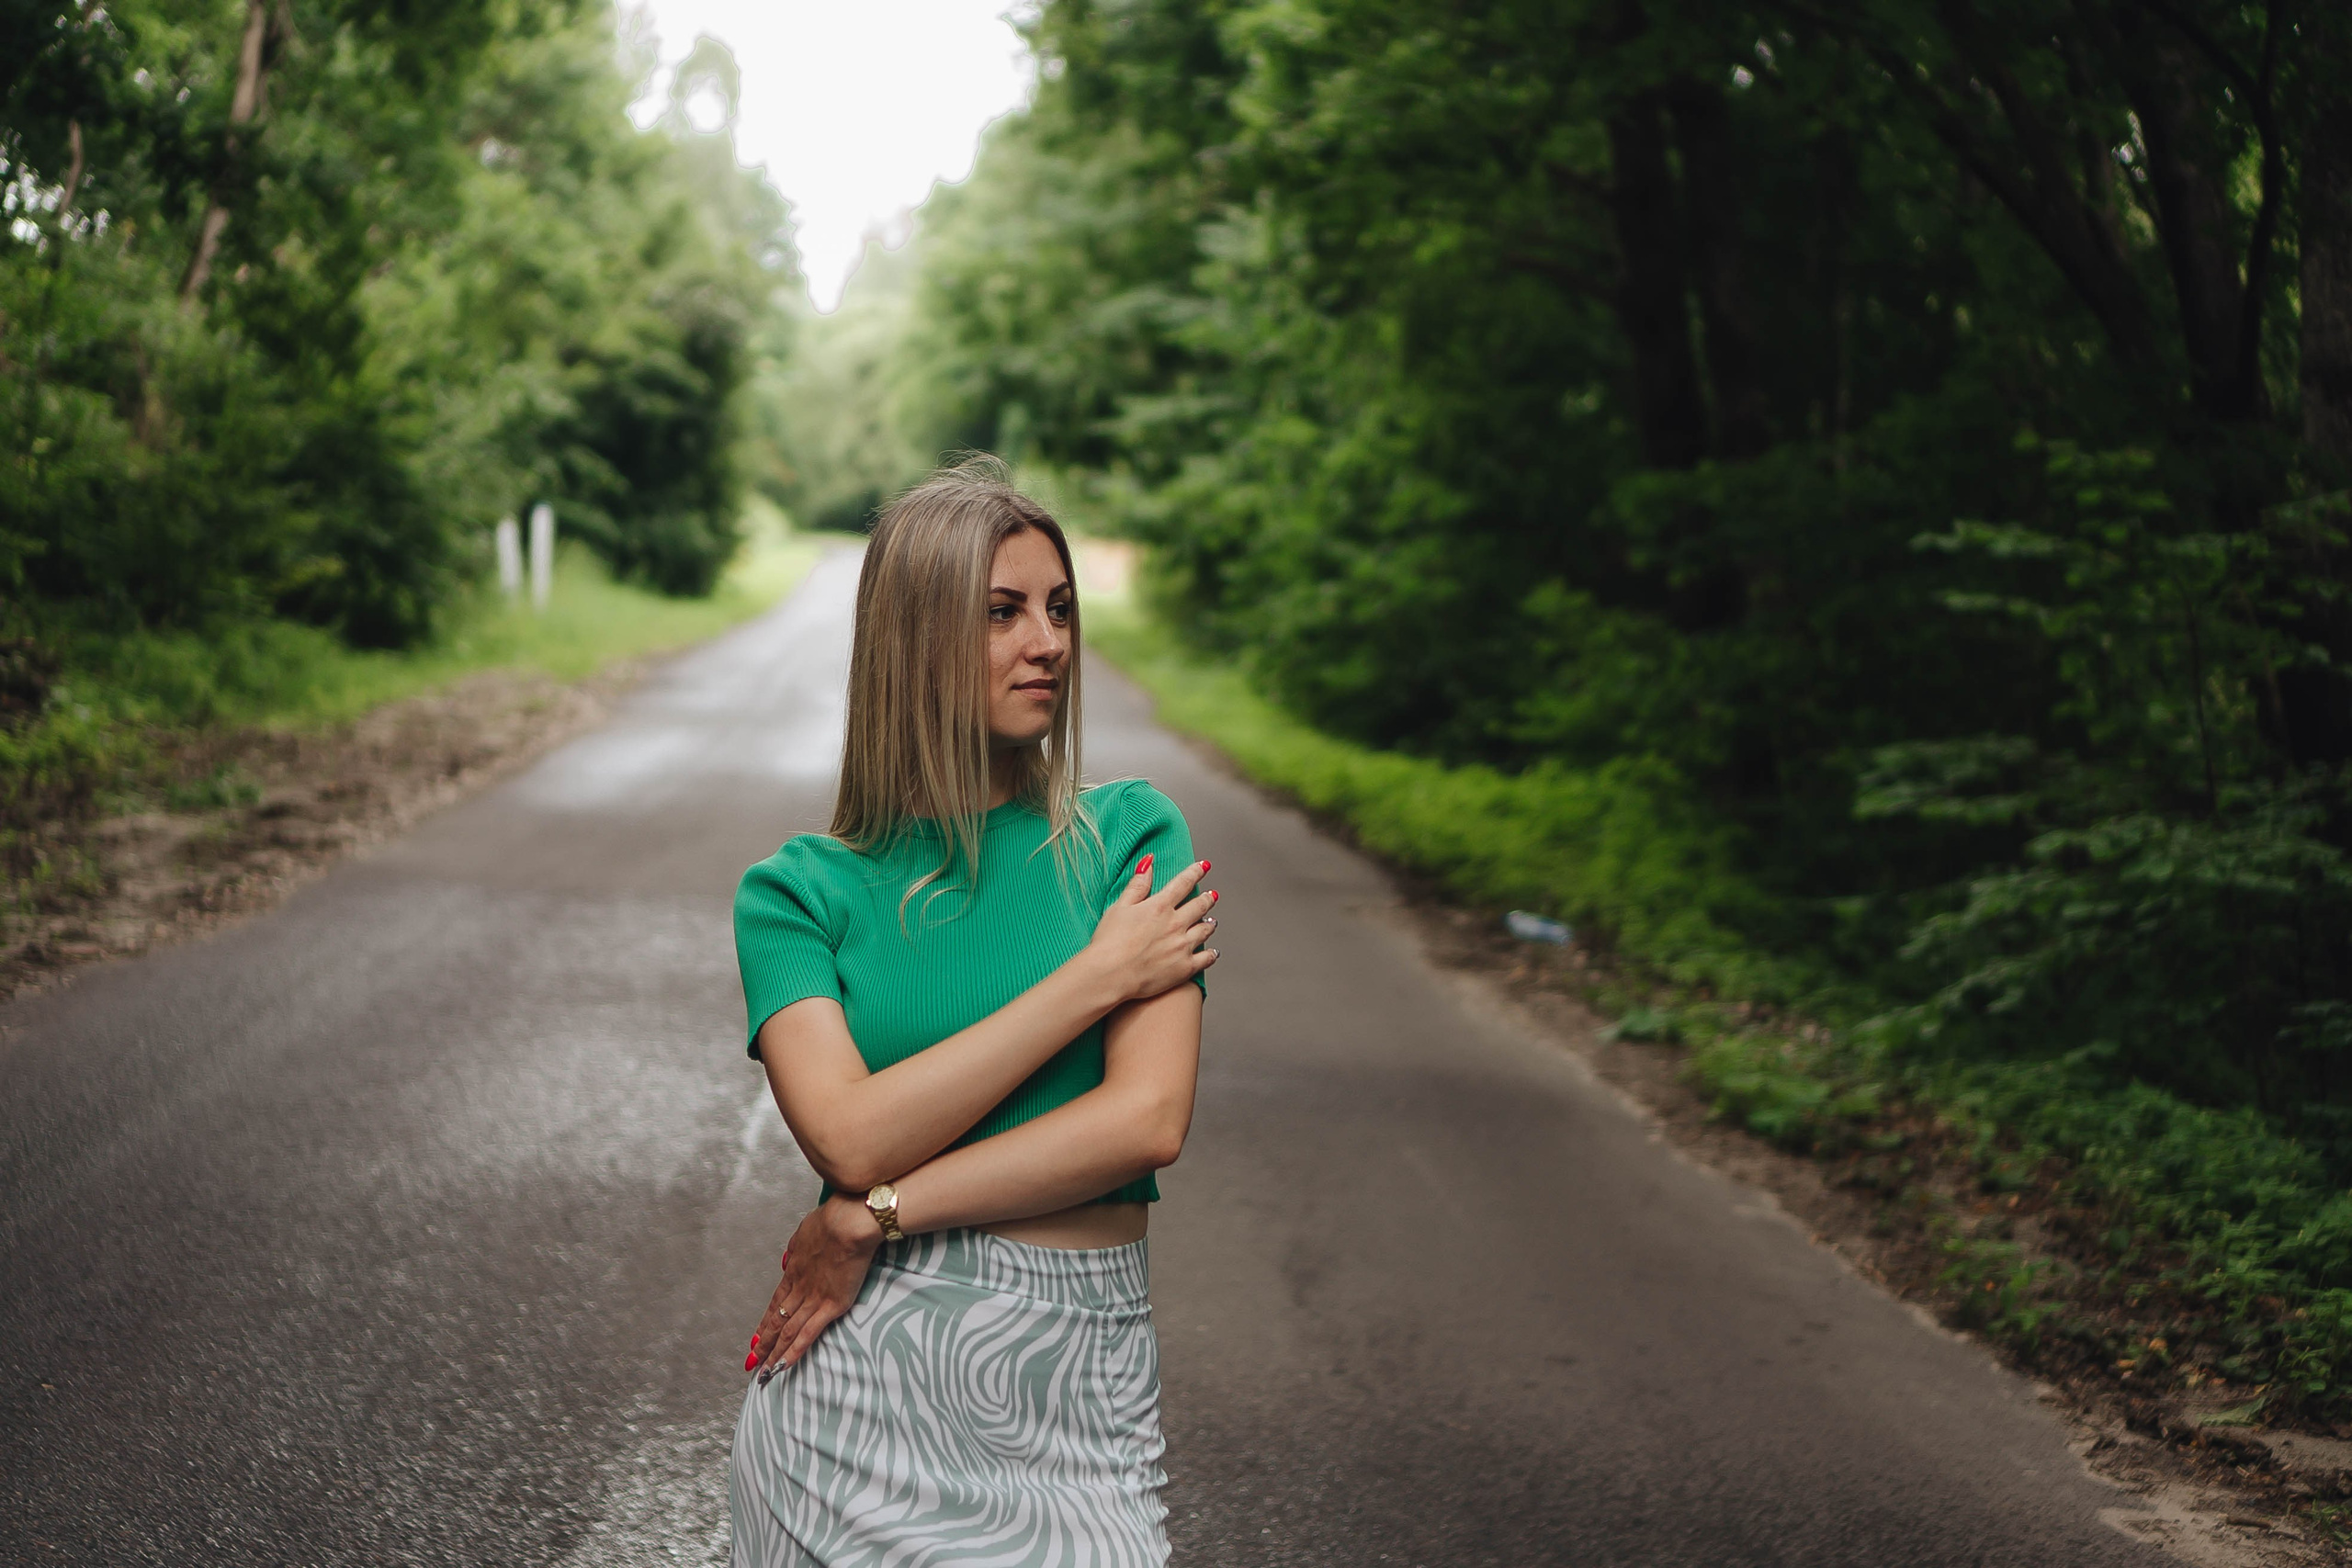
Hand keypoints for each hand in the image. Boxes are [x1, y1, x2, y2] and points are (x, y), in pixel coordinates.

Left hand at [747, 1195, 883, 1382]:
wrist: (848, 1223)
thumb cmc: (832, 1220)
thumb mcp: (804, 1231)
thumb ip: (796, 1248)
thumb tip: (788, 1259)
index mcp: (793, 1270)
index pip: (775, 1303)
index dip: (765, 1322)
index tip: (756, 1337)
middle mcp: (799, 1288)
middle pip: (777, 1321)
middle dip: (763, 1344)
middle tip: (752, 1362)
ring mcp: (813, 1299)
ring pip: (788, 1332)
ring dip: (773, 1353)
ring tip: (764, 1372)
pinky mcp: (831, 1305)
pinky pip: (808, 1334)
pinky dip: (794, 1351)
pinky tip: (784, 1365)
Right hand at [1083, 854, 1219, 1002]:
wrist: (1109, 974)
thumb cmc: (1109, 942)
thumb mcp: (1119, 907)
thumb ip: (1137, 885)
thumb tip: (1148, 862)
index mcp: (1160, 906)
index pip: (1184, 883)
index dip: (1196, 872)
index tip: (1204, 866)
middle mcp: (1176, 924)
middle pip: (1200, 906)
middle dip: (1207, 899)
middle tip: (1211, 896)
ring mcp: (1182, 946)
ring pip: (1206, 930)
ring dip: (1210, 923)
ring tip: (1212, 922)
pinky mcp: (1184, 967)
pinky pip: (1206, 958)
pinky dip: (1212, 954)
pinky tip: (1212, 952)